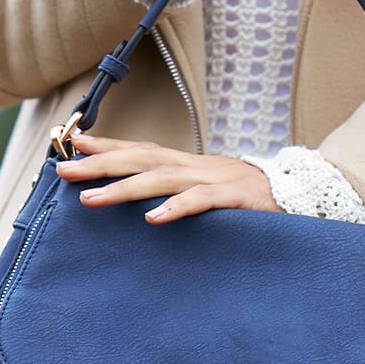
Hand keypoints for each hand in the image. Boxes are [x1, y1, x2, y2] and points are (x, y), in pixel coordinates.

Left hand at [54, 132, 284, 222]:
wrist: (301, 195)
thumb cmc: (249, 199)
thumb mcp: (209, 190)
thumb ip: (178, 192)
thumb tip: (144, 205)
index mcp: (188, 165)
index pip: (140, 149)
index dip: (106, 146)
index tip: (71, 145)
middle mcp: (196, 166)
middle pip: (141, 159)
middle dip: (100, 164)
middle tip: (63, 172)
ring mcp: (215, 179)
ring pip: (163, 179)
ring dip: (125, 188)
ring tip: (92, 200)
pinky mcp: (237, 198)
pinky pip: (203, 201)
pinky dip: (177, 208)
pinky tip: (153, 218)